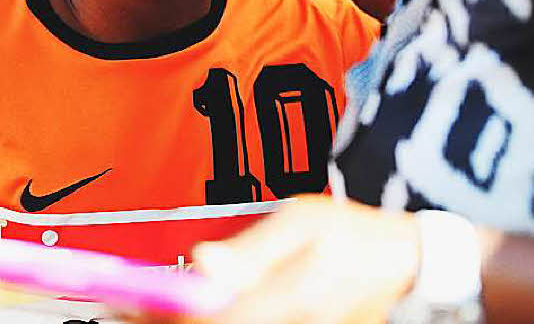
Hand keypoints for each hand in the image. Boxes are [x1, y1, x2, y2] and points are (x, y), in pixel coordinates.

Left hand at [131, 196, 419, 323]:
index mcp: (299, 290)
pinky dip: (222, 320)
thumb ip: (249, 248)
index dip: (171, 313)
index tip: (132, 305)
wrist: (400, 261)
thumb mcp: (300, 220)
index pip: (218, 318)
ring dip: (196, 319)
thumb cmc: (351, 233)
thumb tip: (202, 263)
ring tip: (164, 306)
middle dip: (175, 319)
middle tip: (137, 308)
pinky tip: (207, 307)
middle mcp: (301, 323)